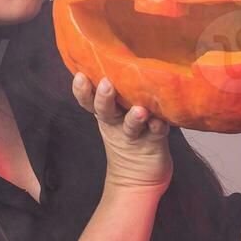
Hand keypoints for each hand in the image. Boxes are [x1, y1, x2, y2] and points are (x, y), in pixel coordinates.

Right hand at [71, 72, 172, 192]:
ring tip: (138, 110)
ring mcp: (134, 135)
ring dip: (134, 117)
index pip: (89, 102)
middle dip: (104, 98)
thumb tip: (117, 60)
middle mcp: (117, 124)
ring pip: (131, 124)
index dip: (82, 91)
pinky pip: (155, 134)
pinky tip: (160, 122)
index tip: (80, 76)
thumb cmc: (129, 138)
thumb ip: (117, 96)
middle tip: (106, 84)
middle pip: (105, 110)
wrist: (137, 180)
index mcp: (107, 116)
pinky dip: (158, 127)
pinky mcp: (153, 143)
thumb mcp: (117, 118)